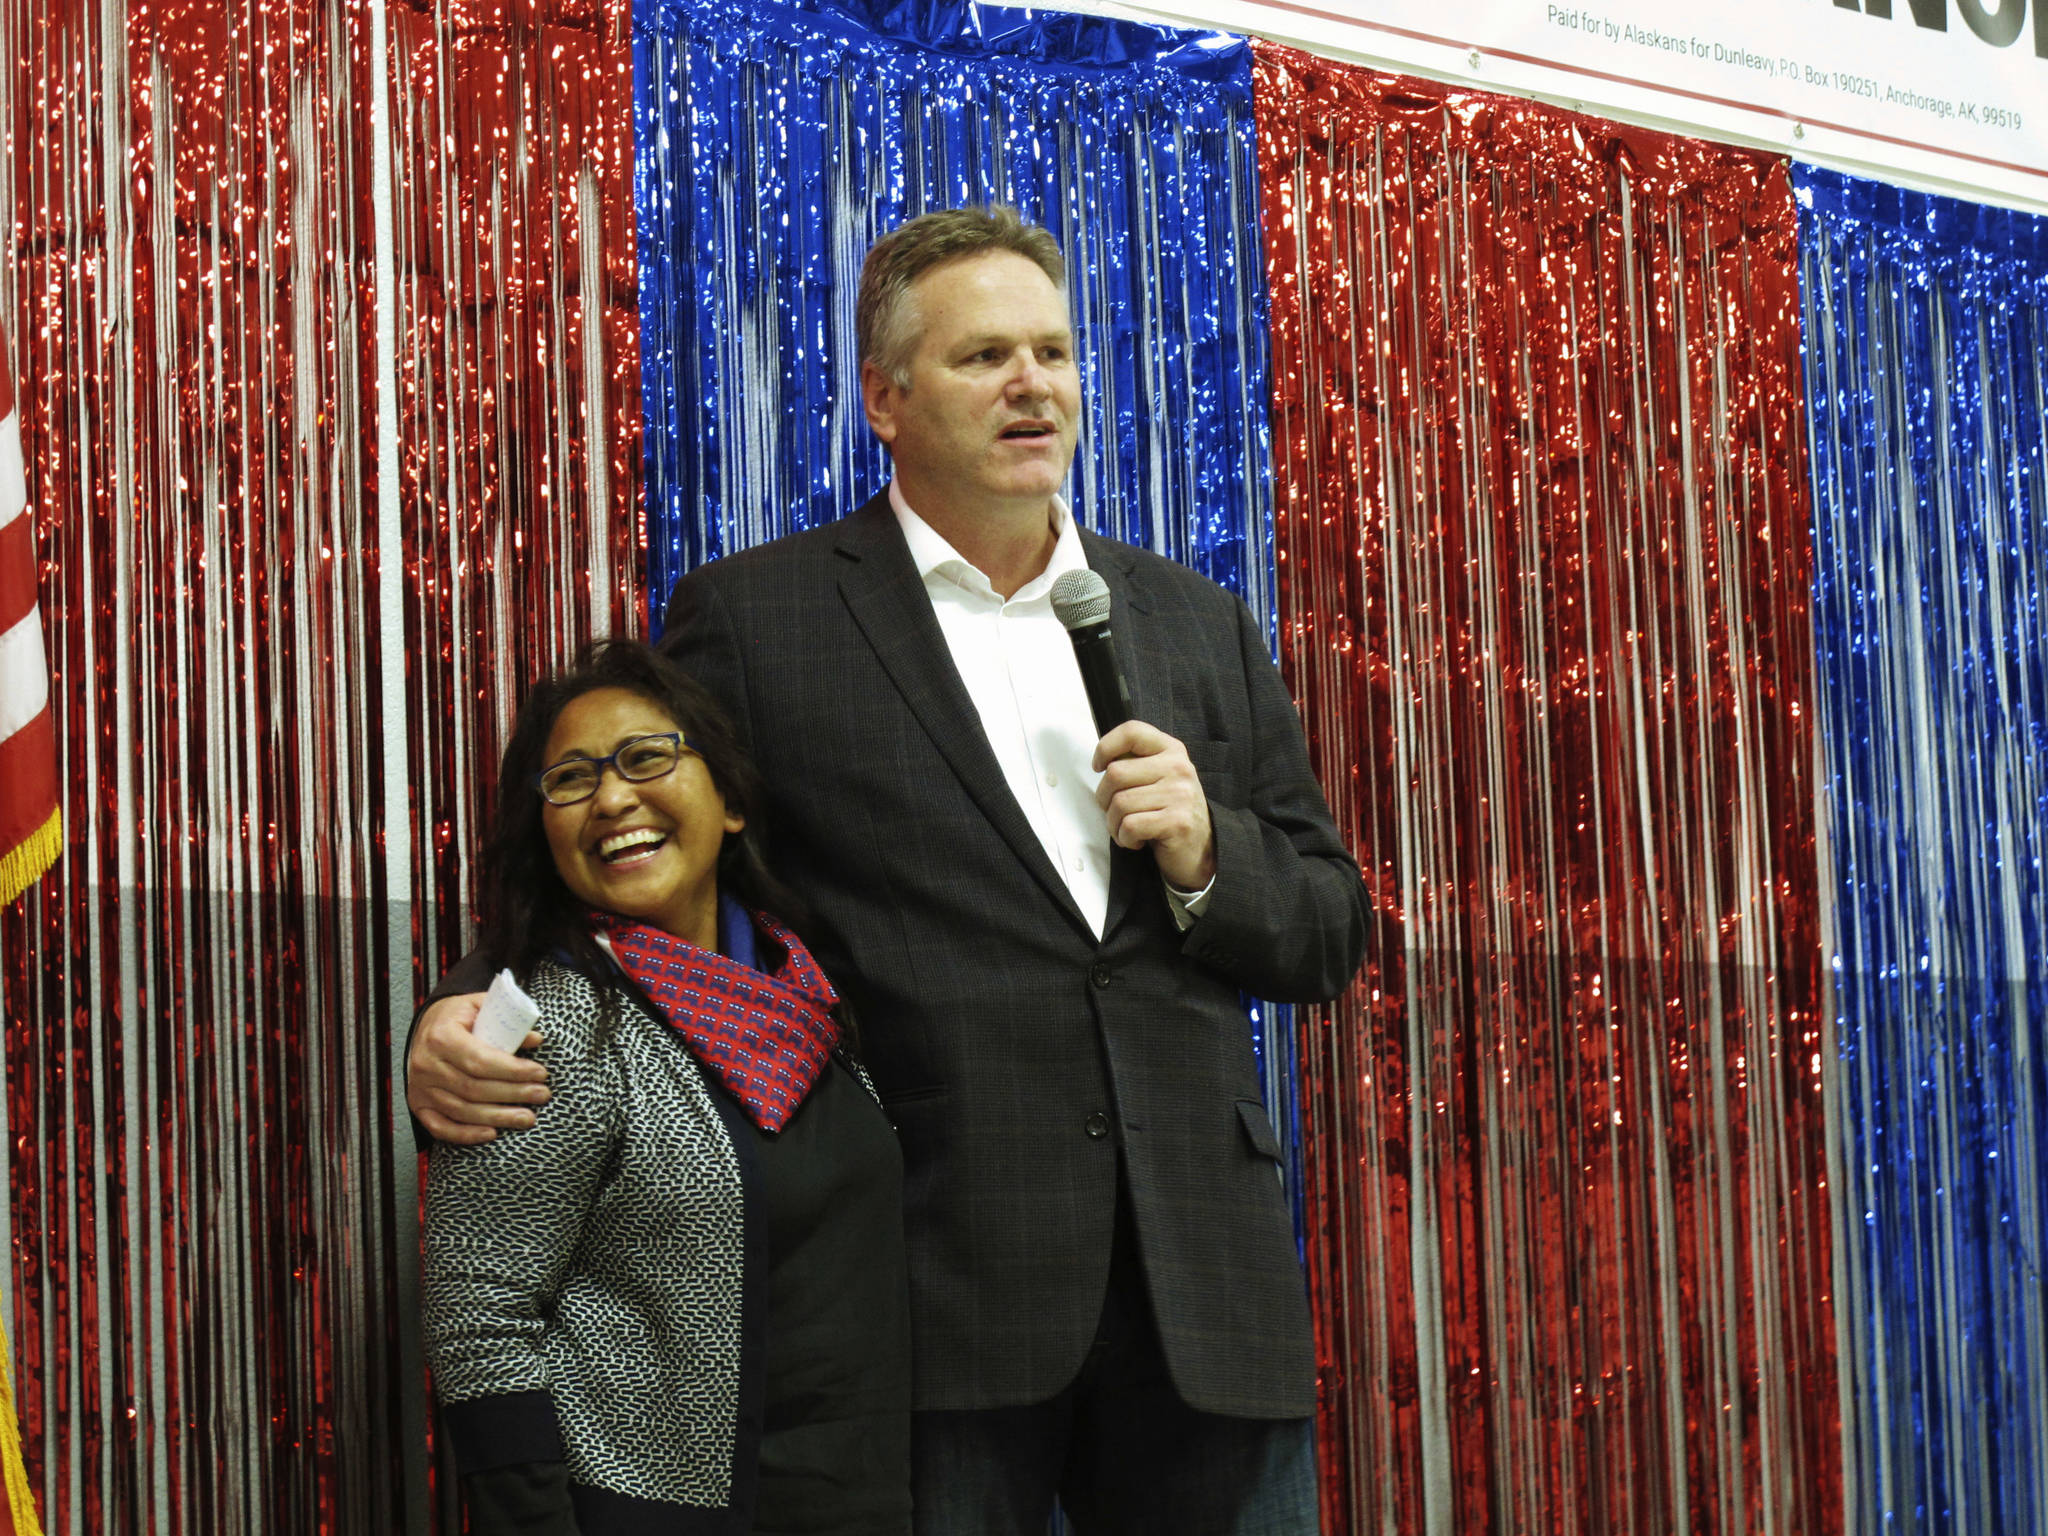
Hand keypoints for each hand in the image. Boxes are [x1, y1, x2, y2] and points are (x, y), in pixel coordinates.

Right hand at [407, 993, 550, 1145]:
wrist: (427, 1026)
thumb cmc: (459, 1016)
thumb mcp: (481, 1007)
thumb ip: (507, 1022)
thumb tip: (535, 1040)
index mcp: (441, 1036)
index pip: (480, 1060)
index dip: (512, 1070)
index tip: (540, 1073)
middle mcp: (427, 1064)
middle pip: (474, 1088)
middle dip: (513, 1094)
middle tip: (542, 1095)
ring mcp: (420, 1087)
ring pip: (462, 1110)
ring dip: (498, 1117)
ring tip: (527, 1117)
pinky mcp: (418, 1104)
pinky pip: (441, 1126)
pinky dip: (466, 1134)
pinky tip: (492, 1133)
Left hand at [1092, 720, 1214, 891]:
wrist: (1200, 847)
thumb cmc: (1169, 810)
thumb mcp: (1157, 777)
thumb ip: (1134, 762)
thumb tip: (1103, 759)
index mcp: (1171, 750)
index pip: (1132, 731)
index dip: (1106, 747)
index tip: (1099, 767)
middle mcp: (1178, 767)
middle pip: (1115, 773)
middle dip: (1103, 798)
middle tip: (1114, 811)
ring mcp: (1180, 794)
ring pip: (1119, 803)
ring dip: (1113, 824)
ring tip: (1126, 829)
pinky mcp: (1177, 822)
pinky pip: (1130, 826)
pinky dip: (1124, 838)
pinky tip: (1136, 840)